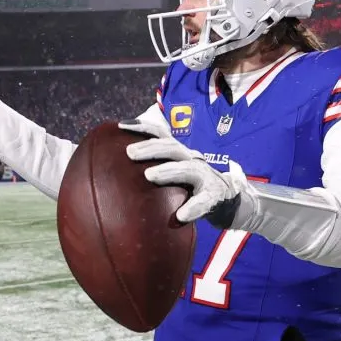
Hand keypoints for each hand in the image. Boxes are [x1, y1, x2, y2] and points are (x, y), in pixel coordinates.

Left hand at [120, 118, 248, 226]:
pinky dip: (193, 208)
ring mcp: (205, 177)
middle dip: (151, 148)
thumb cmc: (190, 186)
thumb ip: (151, 169)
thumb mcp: (172, 173)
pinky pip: (203, 202)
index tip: (121, 125)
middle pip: (172, 148)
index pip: (161, 134)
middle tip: (130, 153)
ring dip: (168, 171)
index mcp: (179, 153)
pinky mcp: (214, 196)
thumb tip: (113, 173)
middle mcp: (191, 160)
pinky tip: (181, 216)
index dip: (143, 127)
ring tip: (149, 175)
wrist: (227, 200)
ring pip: (187, 169)